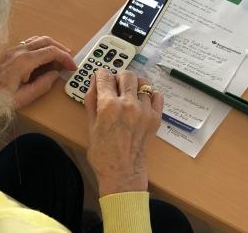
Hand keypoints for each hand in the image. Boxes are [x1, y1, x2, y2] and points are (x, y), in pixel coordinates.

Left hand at [0, 36, 76, 108]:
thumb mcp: (22, 98)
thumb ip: (41, 85)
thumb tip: (55, 74)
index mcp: (24, 61)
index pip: (51, 51)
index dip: (65, 58)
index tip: (72, 66)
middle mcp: (18, 51)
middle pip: (46, 40)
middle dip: (61, 48)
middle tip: (69, 59)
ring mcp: (11, 50)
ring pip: (36, 40)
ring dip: (50, 46)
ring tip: (59, 57)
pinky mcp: (6, 52)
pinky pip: (27, 43)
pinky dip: (40, 47)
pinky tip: (41, 57)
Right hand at [84, 69, 162, 196]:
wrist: (122, 173)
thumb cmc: (102, 153)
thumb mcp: (90, 125)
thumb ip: (91, 100)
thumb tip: (95, 81)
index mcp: (108, 105)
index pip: (104, 75)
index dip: (100, 76)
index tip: (101, 80)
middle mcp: (128, 103)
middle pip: (126, 74)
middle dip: (118, 78)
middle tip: (114, 88)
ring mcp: (145, 110)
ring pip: (143, 82)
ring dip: (134, 85)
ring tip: (129, 95)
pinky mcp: (156, 117)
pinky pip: (157, 95)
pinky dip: (149, 95)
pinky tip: (141, 102)